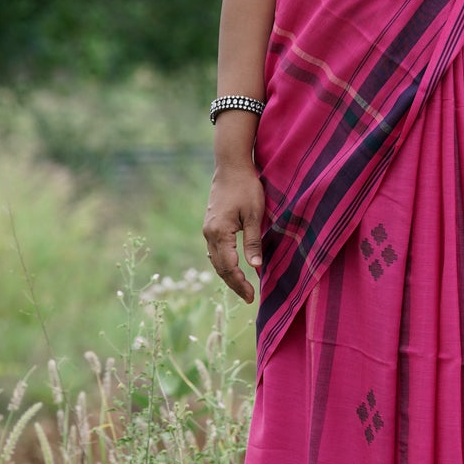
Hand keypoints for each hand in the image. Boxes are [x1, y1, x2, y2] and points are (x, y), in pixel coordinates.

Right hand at [202, 159, 264, 303]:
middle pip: (219, 267)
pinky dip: (222, 262)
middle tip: (249, 297)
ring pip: (214, 260)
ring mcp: (207, 228)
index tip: (252, 297)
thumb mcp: (254, 214)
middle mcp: (209, 233)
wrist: (230, 166)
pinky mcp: (210, 224)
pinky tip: (231, 267)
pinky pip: (214, 250)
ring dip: (227, 274)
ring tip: (242, 286)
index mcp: (219, 233)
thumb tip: (255, 267)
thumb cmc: (246, 187)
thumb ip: (253, 241)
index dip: (240, 284)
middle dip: (234, 284)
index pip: (229, 267)